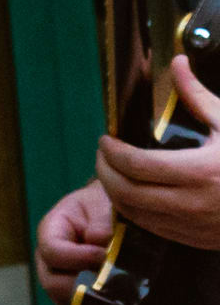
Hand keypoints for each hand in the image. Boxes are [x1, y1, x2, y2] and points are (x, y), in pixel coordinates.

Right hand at [40, 179, 115, 304]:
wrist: (115, 218)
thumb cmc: (106, 207)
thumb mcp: (103, 203)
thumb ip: (101, 219)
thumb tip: (98, 241)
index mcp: (52, 232)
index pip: (52, 251)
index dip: (76, 257)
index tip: (103, 255)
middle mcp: (50, 260)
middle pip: (52, 283)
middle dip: (82, 286)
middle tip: (113, 283)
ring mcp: (62, 281)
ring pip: (65, 303)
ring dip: (91, 302)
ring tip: (118, 296)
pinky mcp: (78, 297)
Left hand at [102, 56, 219, 250]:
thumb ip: (198, 96)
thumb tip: (177, 63)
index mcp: (200, 172)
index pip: (134, 165)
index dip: (110, 152)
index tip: (105, 140)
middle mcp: (194, 204)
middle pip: (125, 193)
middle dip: (104, 172)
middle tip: (103, 156)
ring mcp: (197, 228)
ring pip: (135, 216)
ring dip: (116, 195)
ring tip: (114, 174)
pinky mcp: (200, 242)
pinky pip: (155, 231)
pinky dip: (137, 214)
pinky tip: (137, 197)